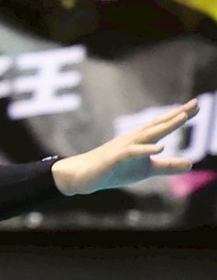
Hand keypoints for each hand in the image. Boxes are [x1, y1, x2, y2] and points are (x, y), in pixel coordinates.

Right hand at [52, 101, 199, 193]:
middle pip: (158, 124)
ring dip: (165, 126)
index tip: (197, 105)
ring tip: (183, 118)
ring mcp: (124, 147)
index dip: (179, 115)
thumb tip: (191, 164)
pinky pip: (132, 152)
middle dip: (177, 114)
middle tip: (195, 103)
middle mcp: (134, 139)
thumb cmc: (114, 170)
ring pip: (148, 134)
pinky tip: (160, 148)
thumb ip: (167, 166)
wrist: (82, 176)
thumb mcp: (146, 170)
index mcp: (141, 140)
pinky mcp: (114, 159)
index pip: (163, 124)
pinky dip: (146, 150)